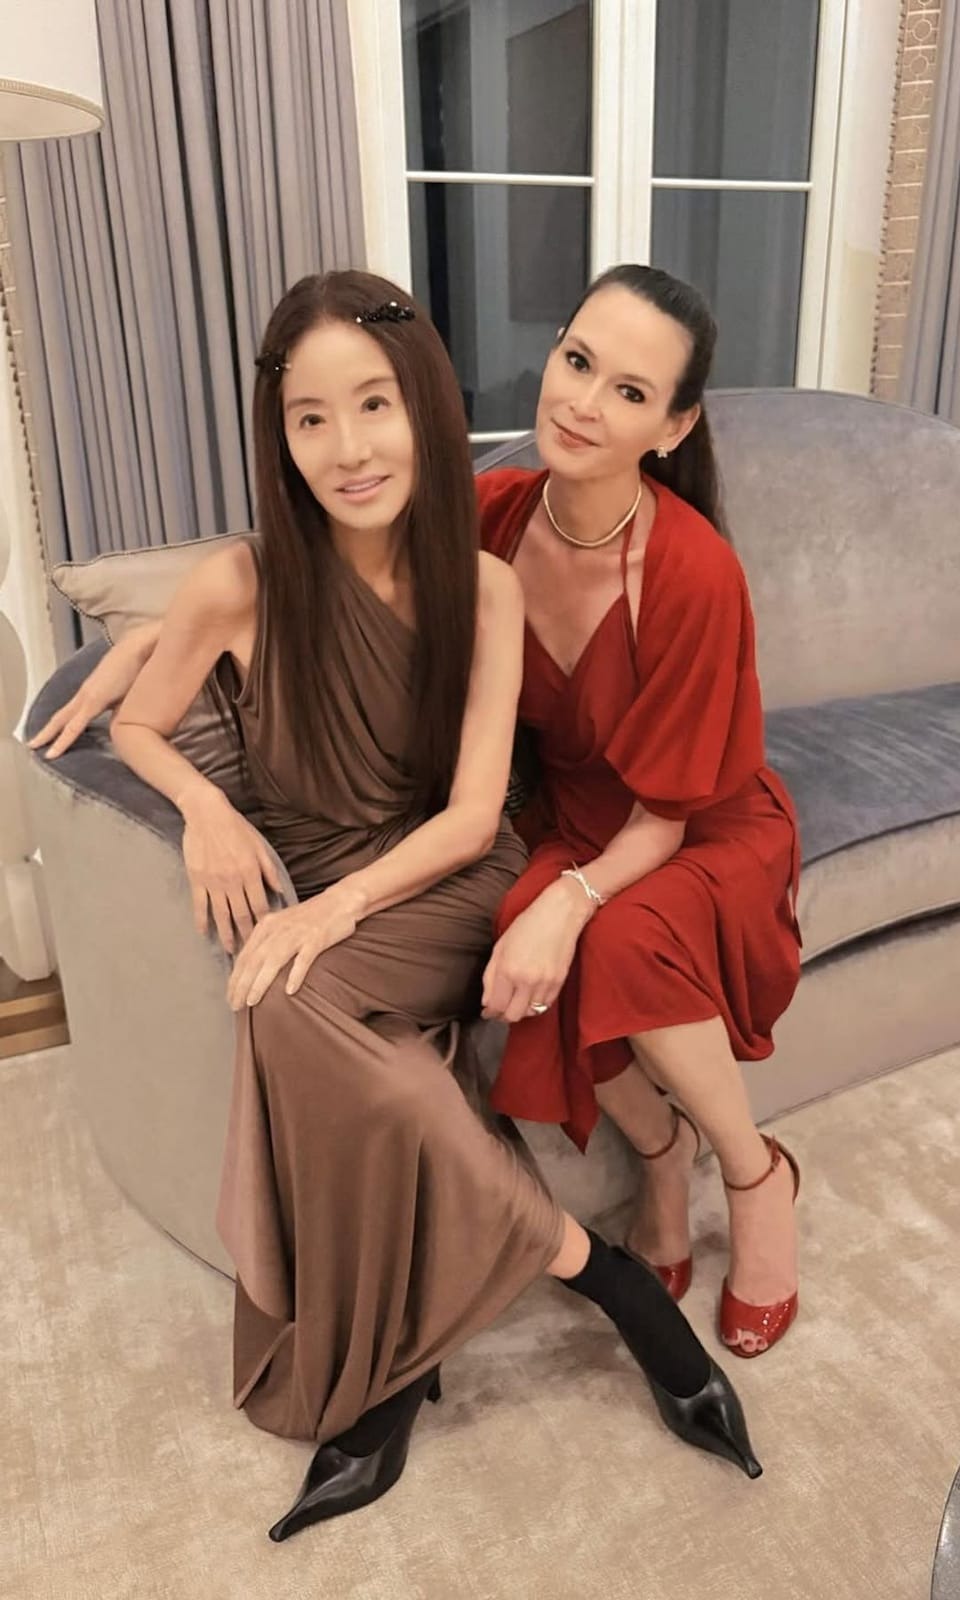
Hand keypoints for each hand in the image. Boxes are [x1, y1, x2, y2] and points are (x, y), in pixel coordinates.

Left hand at [28, 625, 158, 758]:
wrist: (140, 648)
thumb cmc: (139, 667)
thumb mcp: (130, 695)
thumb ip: (122, 709)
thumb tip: (122, 723)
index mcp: (93, 693)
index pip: (71, 714)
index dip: (60, 726)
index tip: (50, 737)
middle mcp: (85, 693)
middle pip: (60, 717)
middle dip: (46, 732)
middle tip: (31, 745)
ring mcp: (87, 696)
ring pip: (62, 721)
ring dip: (49, 735)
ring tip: (36, 747)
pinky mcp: (93, 700)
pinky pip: (74, 726)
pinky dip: (64, 738)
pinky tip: (55, 749)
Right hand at [180, 787, 281, 952]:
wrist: (206, 813)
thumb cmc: (236, 827)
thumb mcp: (260, 846)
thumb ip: (269, 870)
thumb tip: (281, 892)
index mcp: (250, 873)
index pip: (260, 906)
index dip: (265, 924)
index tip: (269, 938)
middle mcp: (233, 881)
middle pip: (241, 915)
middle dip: (248, 936)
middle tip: (252, 955)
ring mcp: (213, 882)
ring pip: (221, 915)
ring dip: (227, 935)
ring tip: (231, 951)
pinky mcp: (197, 879)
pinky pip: (200, 905)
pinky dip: (202, 921)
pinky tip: (205, 934)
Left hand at [226, 883, 364, 1008]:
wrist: (340, 901)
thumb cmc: (311, 917)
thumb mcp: (281, 924)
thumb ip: (266, 942)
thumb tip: (251, 967)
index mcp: (267, 926)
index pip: (245, 956)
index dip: (235, 978)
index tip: (230, 997)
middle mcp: (278, 929)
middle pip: (255, 960)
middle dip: (241, 984)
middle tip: (235, 1005)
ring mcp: (297, 933)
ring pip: (273, 960)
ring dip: (260, 982)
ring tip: (252, 1001)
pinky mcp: (316, 938)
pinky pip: (304, 959)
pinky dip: (295, 974)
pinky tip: (290, 991)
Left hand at [481, 879, 593, 1022]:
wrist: (559, 914)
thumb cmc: (527, 925)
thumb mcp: (500, 946)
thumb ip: (490, 976)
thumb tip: (487, 1001)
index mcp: (508, 970)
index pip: (496, 1005)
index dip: (489, 1013)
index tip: (487, 1012)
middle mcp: (526, 980)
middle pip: (512, 1015)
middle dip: (503, 1016)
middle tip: (499, 1009)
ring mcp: (545, 983)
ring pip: (529, 1013)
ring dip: (520, 1010)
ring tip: (515, 1001)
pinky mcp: (559, 983)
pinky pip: (545, 1005)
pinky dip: (535, 1005)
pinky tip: (530, 996)